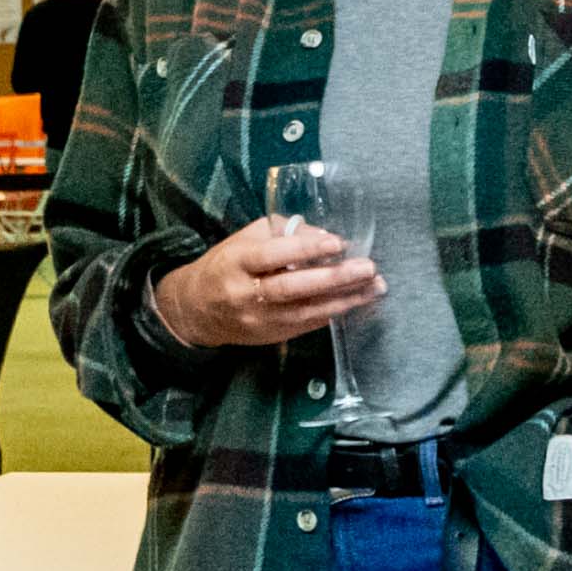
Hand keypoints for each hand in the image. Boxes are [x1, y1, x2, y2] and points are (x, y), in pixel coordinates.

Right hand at [156, 213, 383, 349]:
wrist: (197, 310)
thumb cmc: (226, 265)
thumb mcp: (245, 239)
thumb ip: (281, 233)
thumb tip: (323, 236)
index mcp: (237, 263)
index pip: (274, 256)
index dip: (306, 250)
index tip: (338, 242)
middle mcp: (248, 295)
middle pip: (294, 288)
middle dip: (334, 278)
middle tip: (368, 269)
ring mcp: (260, 320)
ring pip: (306, 311)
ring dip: (344, 300)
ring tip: (374, 288)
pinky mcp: (272, 336)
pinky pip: (307, 324)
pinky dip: (333, 312)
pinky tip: (356, 302)